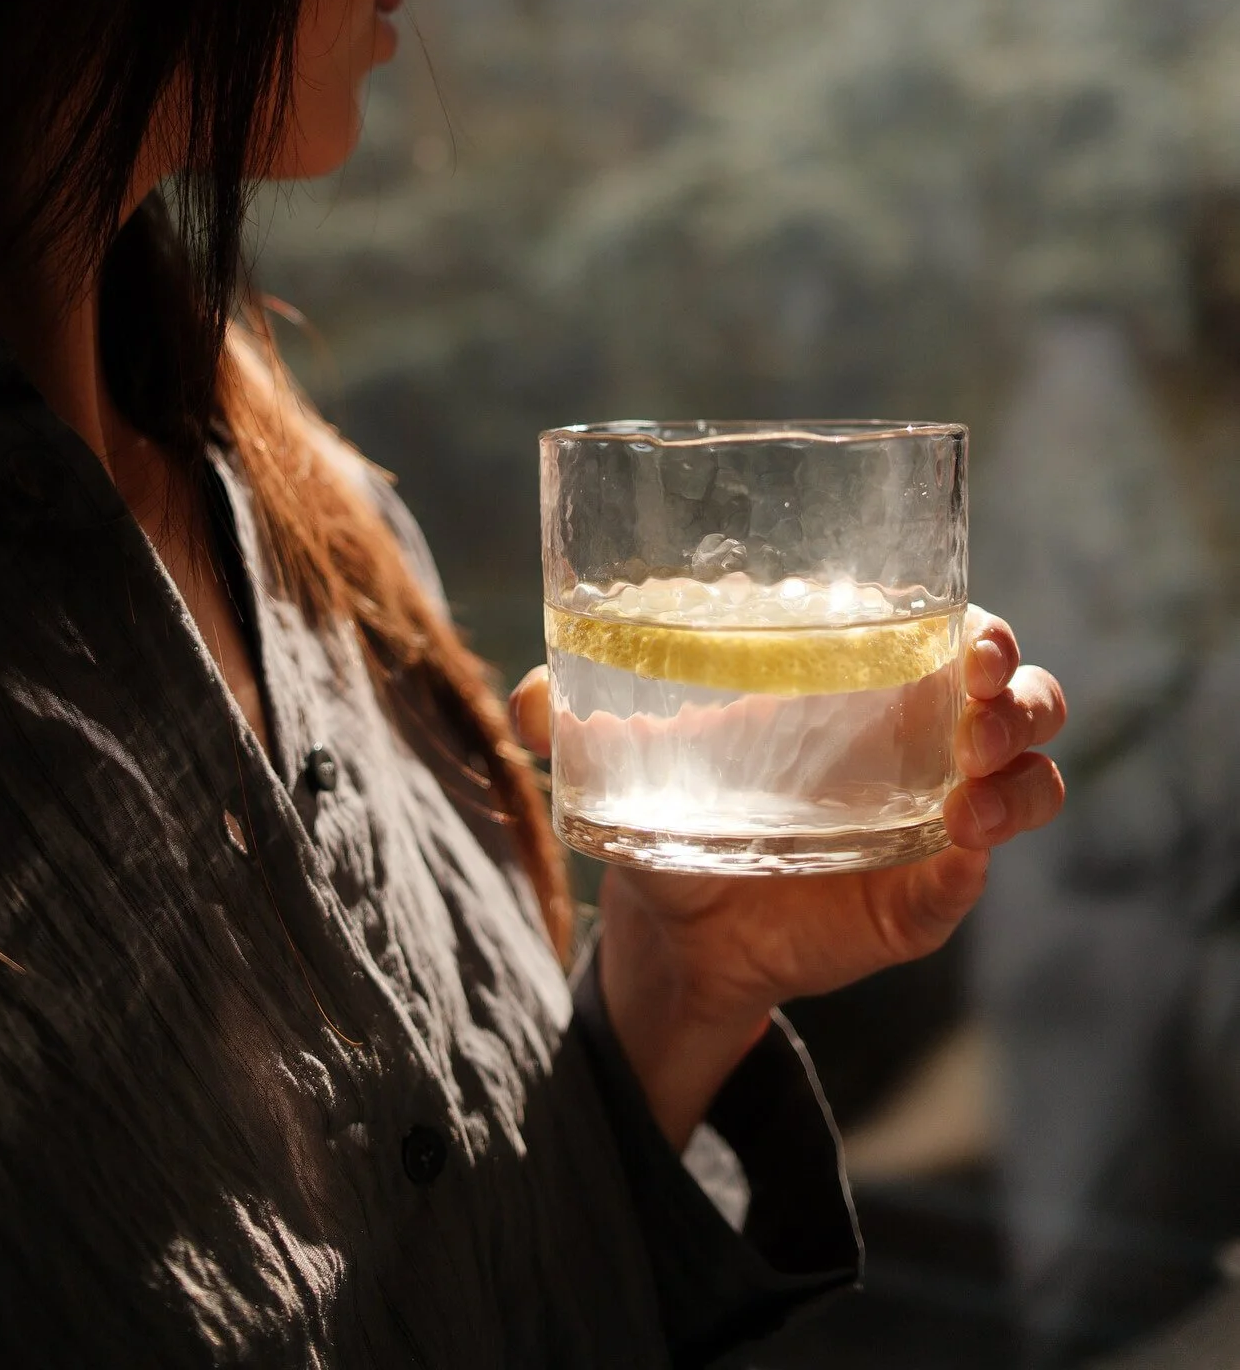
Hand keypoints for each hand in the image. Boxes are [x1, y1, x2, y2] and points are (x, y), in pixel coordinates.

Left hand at [510, 607, 1064, 1149]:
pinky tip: (959, 848)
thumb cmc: (675, 818)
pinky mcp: (928, 894)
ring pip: (1031, 776)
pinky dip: (989, 852)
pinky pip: (984, 869)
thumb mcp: (626, 764)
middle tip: (974, 706)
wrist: (681, 936)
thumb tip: (527, 698)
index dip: (979, 623)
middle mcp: (917, 740)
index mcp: (865, 685)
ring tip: (971, 790)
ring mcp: (934, 819)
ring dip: (1022, 773)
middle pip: (1018, 695)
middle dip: (1017, 691)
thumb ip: (570, 722)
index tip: (967, 633)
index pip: (956, 632)